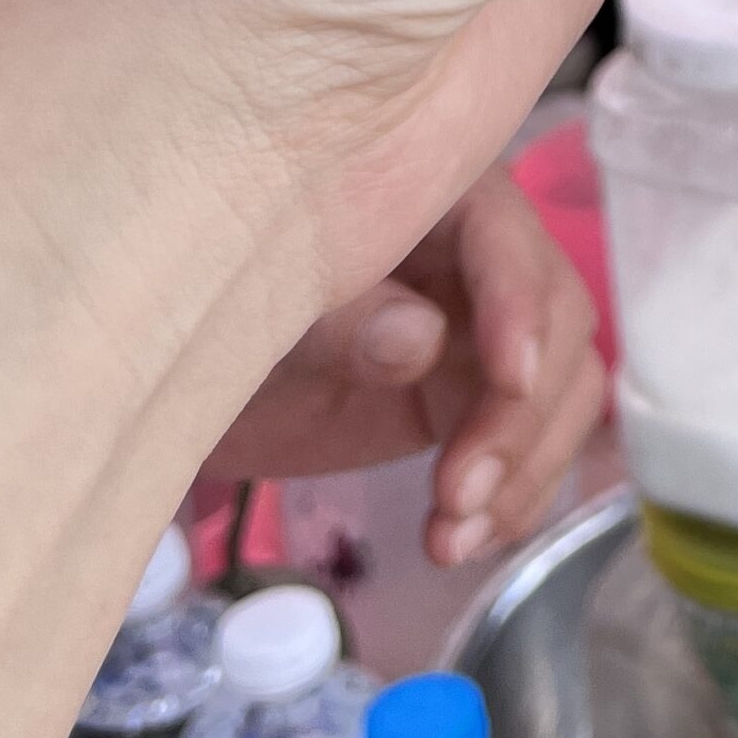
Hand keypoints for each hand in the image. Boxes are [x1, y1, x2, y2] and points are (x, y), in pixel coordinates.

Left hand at [205, 170, 603, 566]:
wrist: (174, 376)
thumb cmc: (207, 309)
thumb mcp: (262, 310)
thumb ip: (338, 320)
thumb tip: (421, 340)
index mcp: (430, 197)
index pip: (506, 238)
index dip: (520, 306)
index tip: (513, 382)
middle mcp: (477, 254)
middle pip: (556, 320)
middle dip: (521, 416)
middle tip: (457, 494)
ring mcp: (484, 328)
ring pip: (563, 386)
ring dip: (525, 468)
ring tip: (450, 539)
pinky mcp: (473, 395)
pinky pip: (531, 440)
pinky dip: (513, 497)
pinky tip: (460, 541)